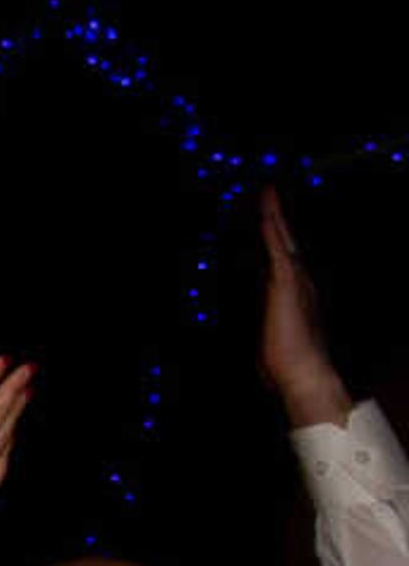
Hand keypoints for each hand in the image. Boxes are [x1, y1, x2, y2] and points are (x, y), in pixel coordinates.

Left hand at [260, 187, 355, 431]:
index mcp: (293, 293)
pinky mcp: (286, 281)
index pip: (283, 260)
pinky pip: (278, 246)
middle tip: (270, 195)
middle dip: (277, 219)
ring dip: (274, 215)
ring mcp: (294, 279)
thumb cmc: (287, 363)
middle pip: (286, 242)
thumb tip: (262, 335)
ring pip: (283, 239)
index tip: (270, 223)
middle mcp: (298, 281)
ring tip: (267, 193)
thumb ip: (268, 326)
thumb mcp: (272, 338)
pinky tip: (266, 211)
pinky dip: (272, 227)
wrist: (302, 372)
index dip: (277, 240)